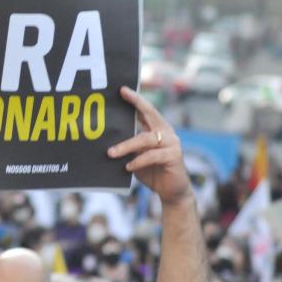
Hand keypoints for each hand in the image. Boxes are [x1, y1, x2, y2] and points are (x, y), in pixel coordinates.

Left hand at [107, 86, 191, 206]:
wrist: (172, 191)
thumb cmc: (152, 172)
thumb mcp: (137, 156)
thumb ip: (129, 146)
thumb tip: (107, 138)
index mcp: (157, 129)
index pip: (146, 110)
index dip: (135, 99)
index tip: (122, 89)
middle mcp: (166, 132)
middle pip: (150, 114)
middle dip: (136, 102)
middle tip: (121, 95)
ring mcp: (172, 143)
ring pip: (145, 139)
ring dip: (126, 146)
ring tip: (110, 153)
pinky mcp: (174, 156)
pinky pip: (152, 156)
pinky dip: (138, 161)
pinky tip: (128, 167)